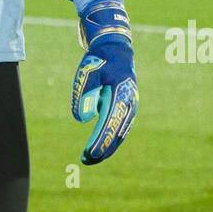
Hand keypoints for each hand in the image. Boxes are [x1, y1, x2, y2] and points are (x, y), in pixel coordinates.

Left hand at [72, 0, 137, 164]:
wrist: (116, 51)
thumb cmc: (99, 60)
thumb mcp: (86, 72)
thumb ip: (83, 93)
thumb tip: (82, 119)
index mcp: (120, 94)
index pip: (110, 123)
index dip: (101, 140)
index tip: (91, 153)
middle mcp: (129, 103)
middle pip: (117, 132)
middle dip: (103, 148)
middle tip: (87, 160)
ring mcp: (130, 106)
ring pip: (120, 132)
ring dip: (107, 147)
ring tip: (90, 159)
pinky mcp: (127, 108)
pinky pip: (120, 128)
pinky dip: (111, 139)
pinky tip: (99, 149)